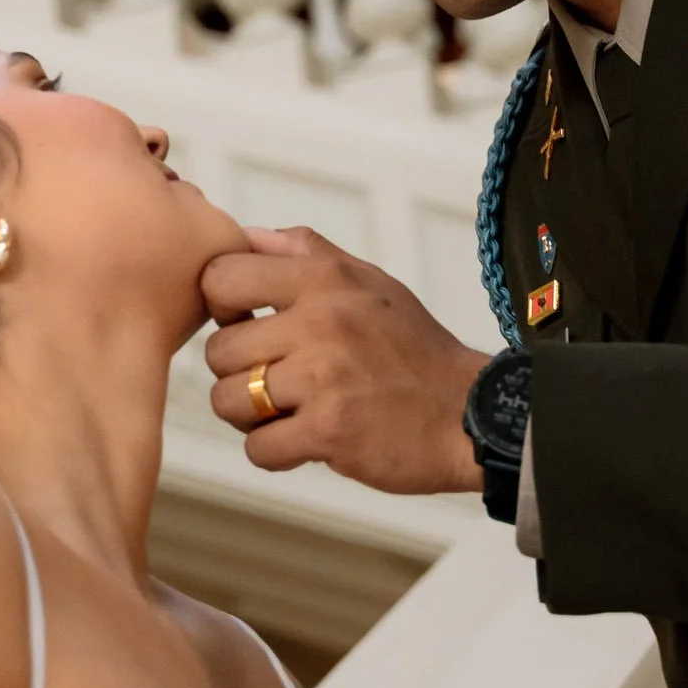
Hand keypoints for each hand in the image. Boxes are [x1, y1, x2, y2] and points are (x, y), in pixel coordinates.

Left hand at [201, 228, 488, 495]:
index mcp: (324, 278)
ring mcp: (323, 378)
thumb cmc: (415, 350)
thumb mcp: (369, 280)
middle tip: (277, 380)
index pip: (220, 277)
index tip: (249, 323)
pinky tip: (305, 441)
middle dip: (238, 372)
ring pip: (228, 401)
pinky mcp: (328, 431)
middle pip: (218, 350)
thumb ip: (304, 253)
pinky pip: (258, 448)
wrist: (469, 413)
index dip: (223, 306)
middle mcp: (321, 322)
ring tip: (288, 412)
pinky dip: (274, 452)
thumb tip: (247, 235)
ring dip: (250, 416)